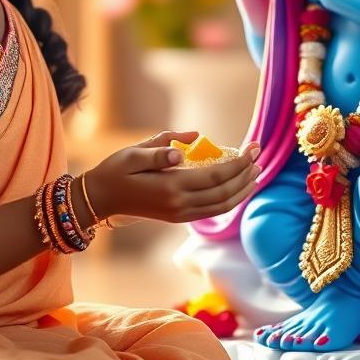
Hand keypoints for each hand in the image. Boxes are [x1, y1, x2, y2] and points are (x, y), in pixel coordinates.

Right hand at [85, 132, 261, 223]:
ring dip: (242, 190)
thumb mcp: (133, 153)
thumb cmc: (115, 171)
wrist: (101, 199)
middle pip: (224, 193)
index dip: (238, 163)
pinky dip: (230, 201)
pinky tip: (238, 188)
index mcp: (171, 186)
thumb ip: (161, 148)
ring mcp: (180, 214)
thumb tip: (191, 141)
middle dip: (246, 175)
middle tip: (259, 155)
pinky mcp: (178, 217)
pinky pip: (212, 211)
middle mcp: (179, 204)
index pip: (216, 176)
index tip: (252, 149)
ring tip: (256, 173)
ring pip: (222, 206)